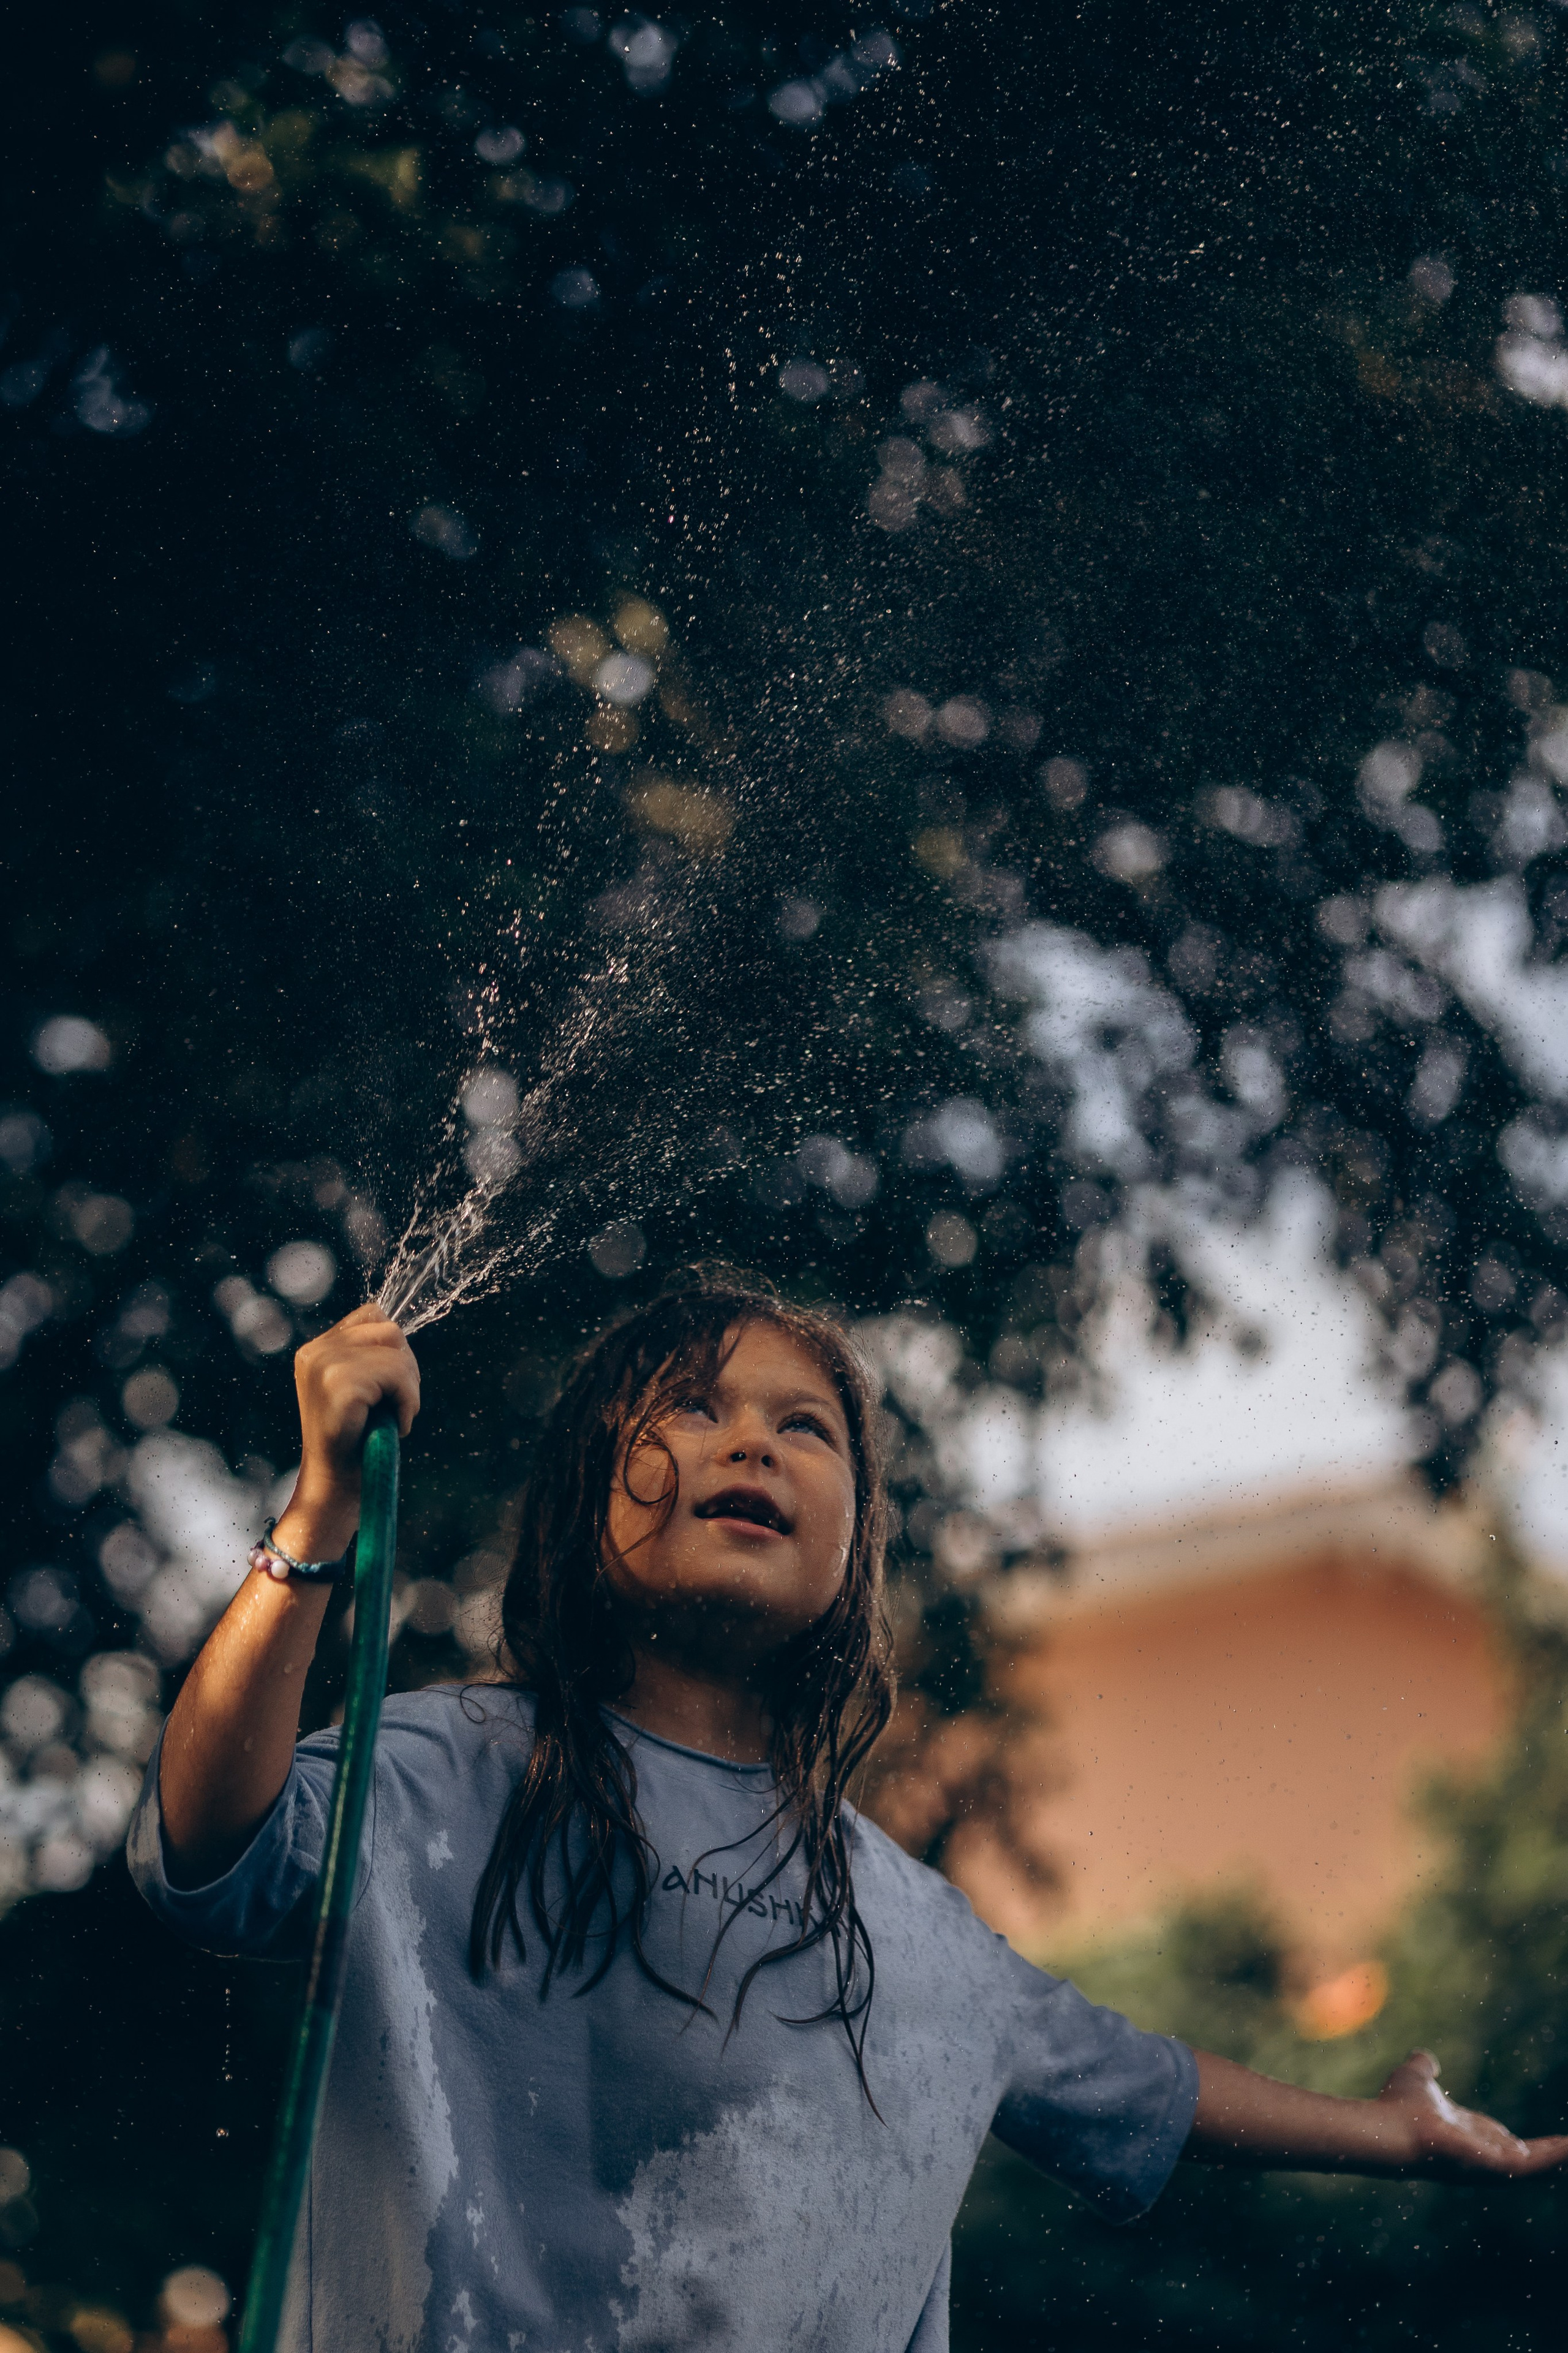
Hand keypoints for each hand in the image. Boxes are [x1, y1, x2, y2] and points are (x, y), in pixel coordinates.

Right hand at [275, 1303, 419, 1556]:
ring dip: (407, 1388)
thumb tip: (399, 1329)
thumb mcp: (358, 1389)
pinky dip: (407, 1402)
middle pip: (390, 1329)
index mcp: (316, 1349)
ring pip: (397, 1352)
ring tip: (390, 1417)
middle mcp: (315, 1352)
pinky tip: (392, 1426)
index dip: (393, 1350)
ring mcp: (324, 1366)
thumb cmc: (355, 1442)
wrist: (335, 1489)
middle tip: (392, 1406)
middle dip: (405, 1368)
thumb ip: (368, 1356)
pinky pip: (398, 1375)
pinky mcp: (339, 1384)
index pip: (373, 1315)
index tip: (385, 1389)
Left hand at [1378, 2050, 1567, 2180]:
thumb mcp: (1416, 2077)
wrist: (1387, 2127)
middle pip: (1530, 2158)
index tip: (1557, 2142)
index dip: (1531, 2144)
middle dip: (1556, 2154)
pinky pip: (1536, 2164)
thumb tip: (1426, 2057)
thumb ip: (1424, 2067)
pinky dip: (1558, 2157)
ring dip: (1562, 2157)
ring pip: (1539, 2164)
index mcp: (1471, 2135)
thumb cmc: (1396, 2106)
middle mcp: (1485, 2154)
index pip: (1508, 2143)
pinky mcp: (1497, 2166)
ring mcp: (1492, 2164)